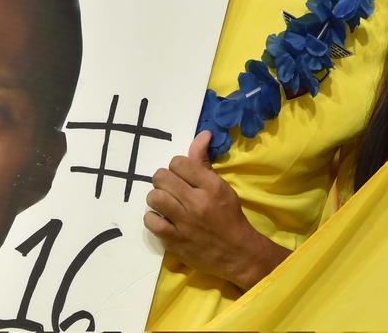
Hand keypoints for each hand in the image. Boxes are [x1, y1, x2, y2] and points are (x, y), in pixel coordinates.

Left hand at [144, 131, 289, 288]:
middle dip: (163, 181)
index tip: (181, 175)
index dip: (176, 167)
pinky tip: (163, 219)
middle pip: (161, 178)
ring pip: (154, 198)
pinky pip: (151, 222)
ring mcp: (184, 223)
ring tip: (165, 203)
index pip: (179, 162)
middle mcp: (197, 202)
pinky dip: (153, 218)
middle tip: (170, 189)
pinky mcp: (174, 241)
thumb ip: (204, 162)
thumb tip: (203, 134)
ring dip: (156, 198)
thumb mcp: (221, 186)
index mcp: (211, 186)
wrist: (237, 252)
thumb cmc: (229, 216)